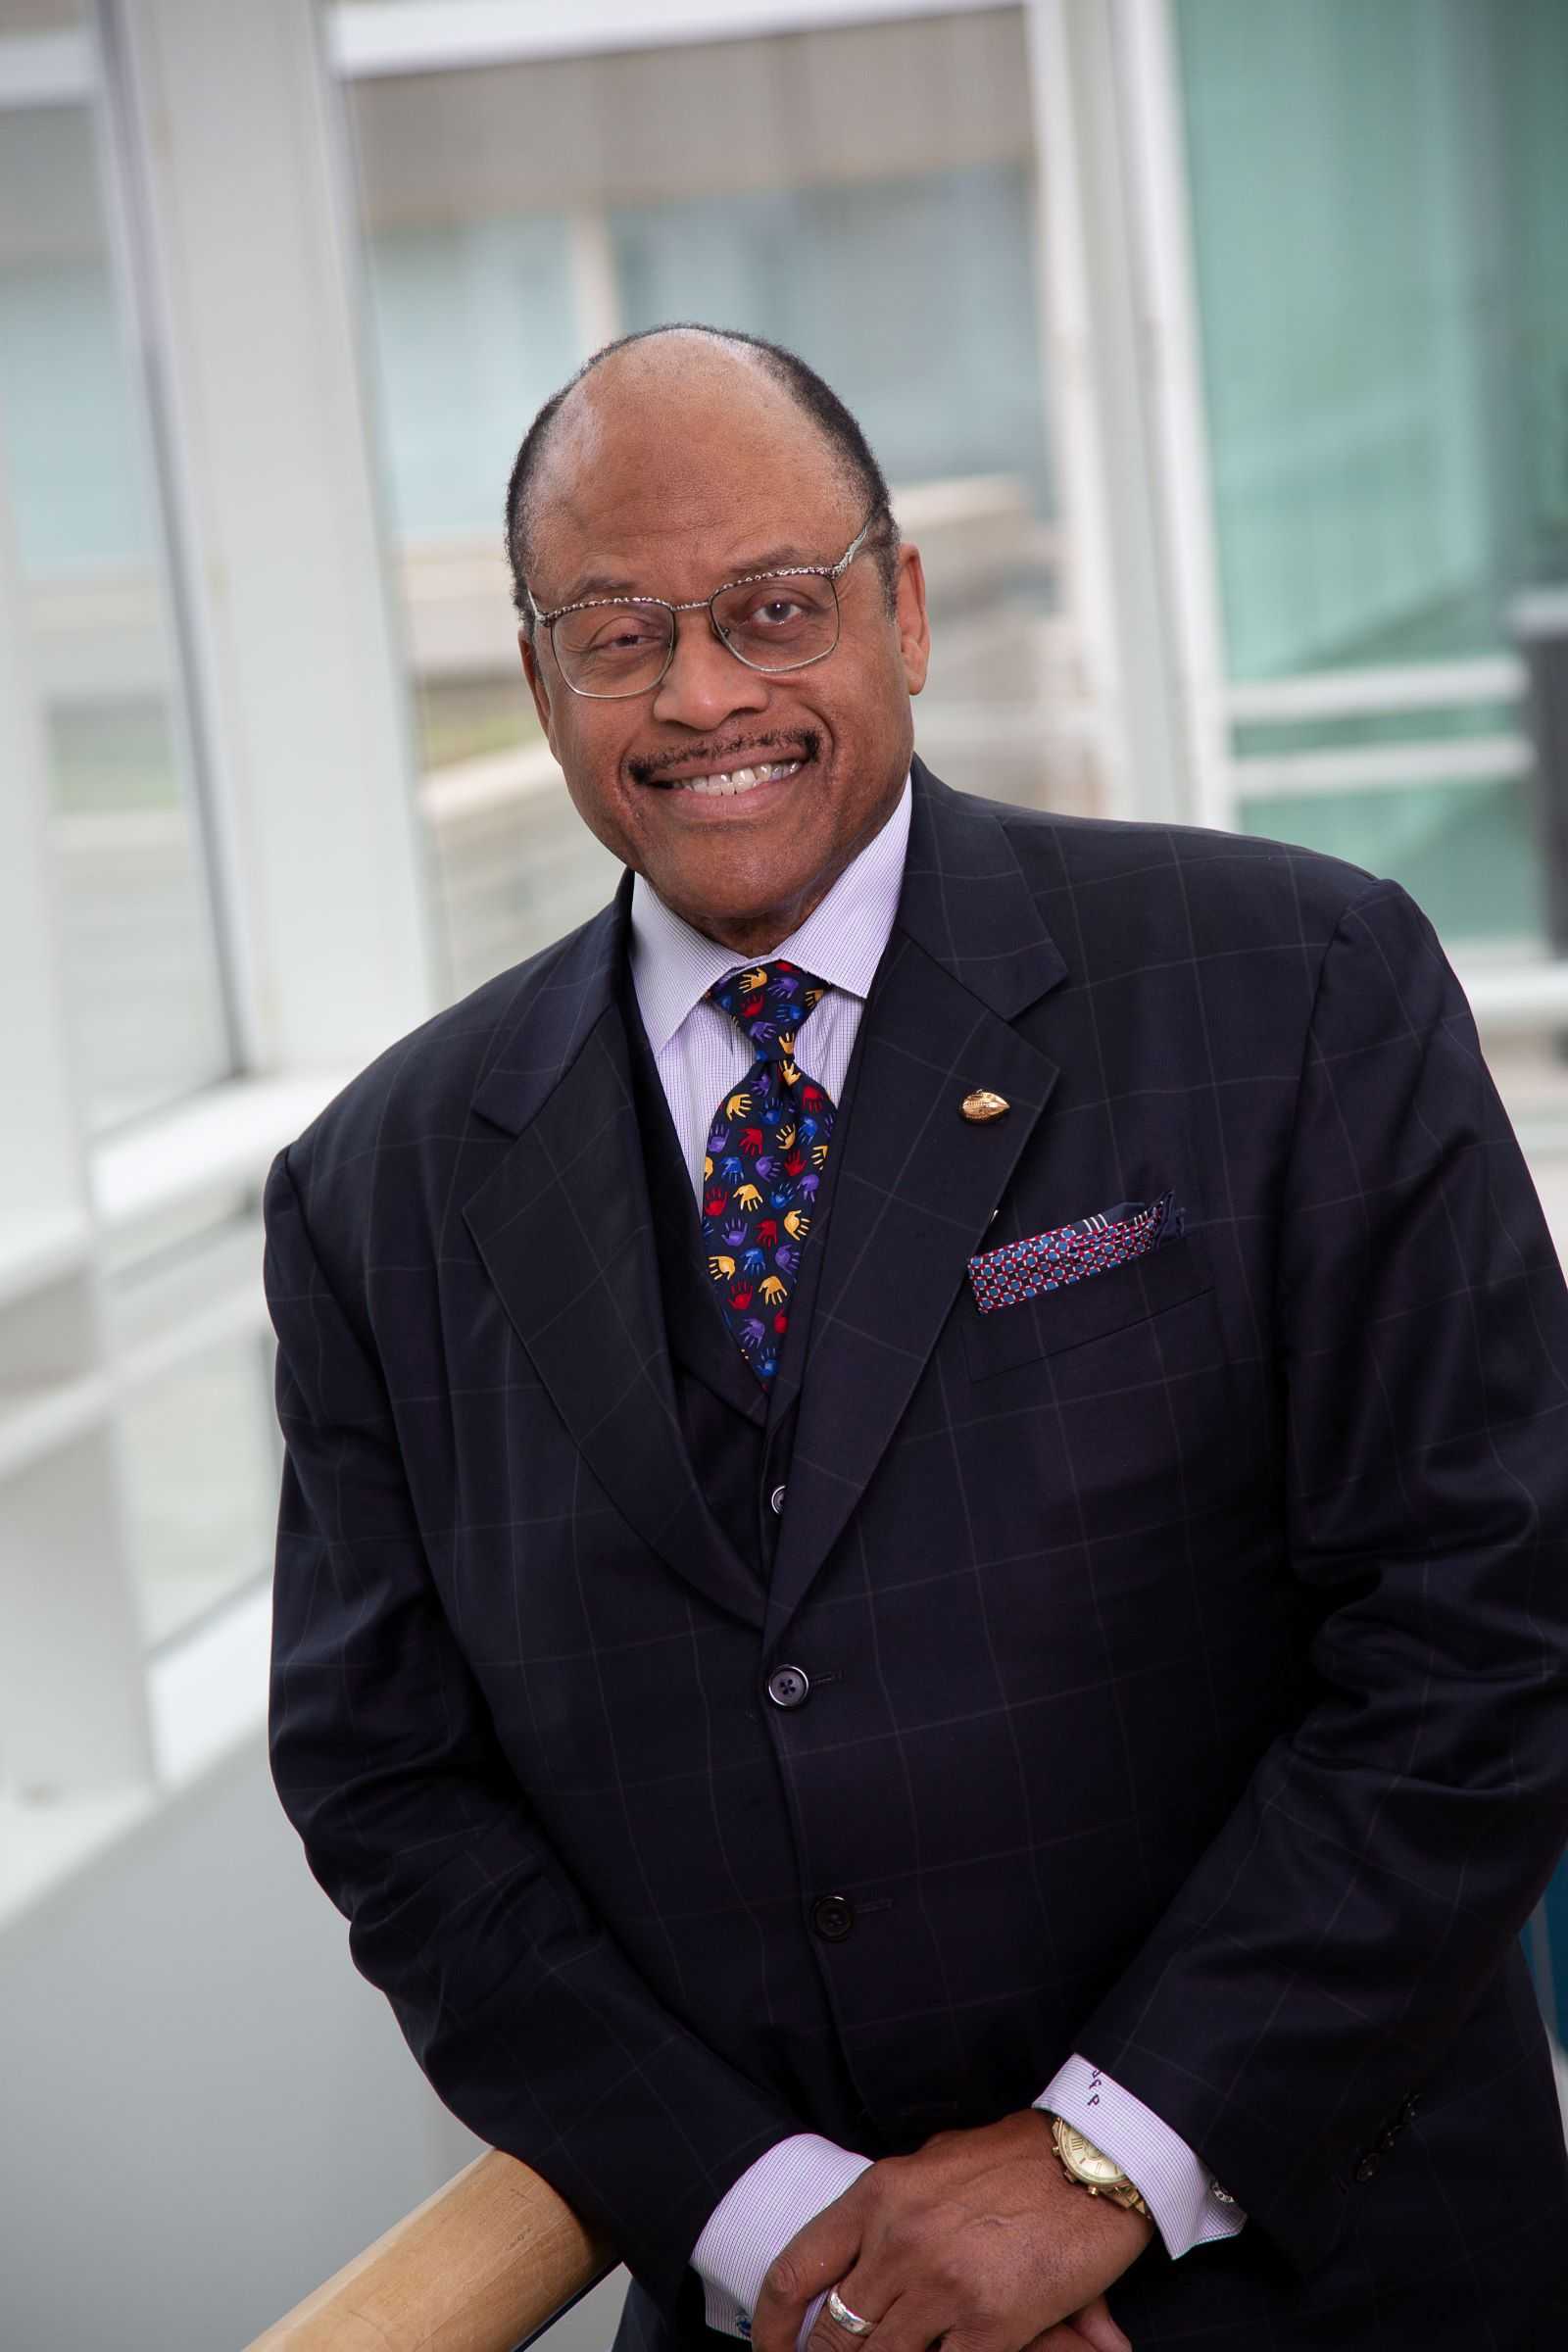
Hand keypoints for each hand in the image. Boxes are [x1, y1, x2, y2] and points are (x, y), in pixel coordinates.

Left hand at [751, 2110, 1151, 2351]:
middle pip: (834, 2335)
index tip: (771, 2351)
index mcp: (878, 2196)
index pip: (797, 2271)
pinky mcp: (989, 2324)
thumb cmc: (1019, 2158)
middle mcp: (898, 2241)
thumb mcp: (937, 2166)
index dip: (773, 2325)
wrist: (1093, 2161)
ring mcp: (940, 2286)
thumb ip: (896, 2208)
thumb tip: (871, 2245)